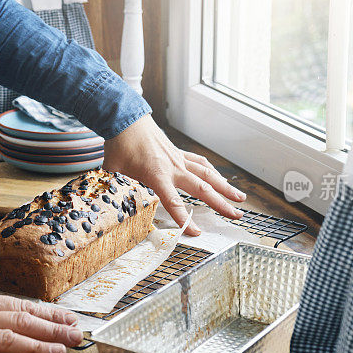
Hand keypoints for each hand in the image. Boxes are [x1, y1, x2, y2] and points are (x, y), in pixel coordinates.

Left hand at [104, 115, 245, 235]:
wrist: (126, 119)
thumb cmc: (119, 145)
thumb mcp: (114, 172)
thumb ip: (117, 190)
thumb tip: (111, 207)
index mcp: (157, 175)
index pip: (174, 202)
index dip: (186, 219)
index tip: (197, 233)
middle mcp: (173, 167)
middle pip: (202, 189)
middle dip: (221, 204)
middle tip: (237, 216)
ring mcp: (178, 159)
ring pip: (208, 174)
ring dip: (225, 187)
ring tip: (241, 198)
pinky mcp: (178, 153)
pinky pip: (200, 163)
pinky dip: (213, 171)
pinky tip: (221, 179)